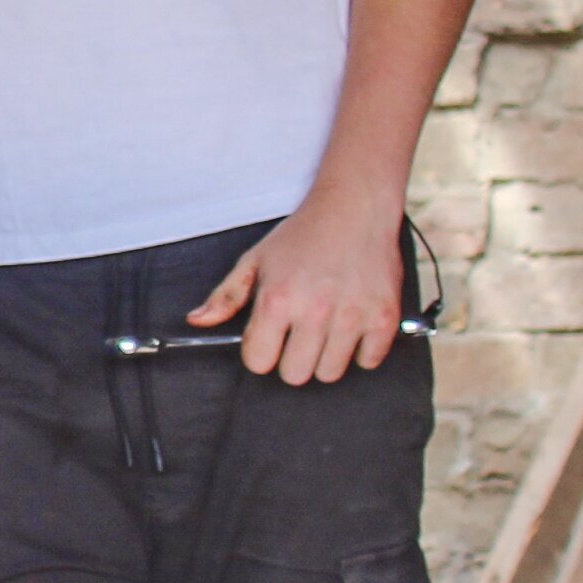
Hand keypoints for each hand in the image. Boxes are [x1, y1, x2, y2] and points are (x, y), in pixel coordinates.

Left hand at [191, 189, 411, 385]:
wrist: (356, 207)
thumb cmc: (304, 234)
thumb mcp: (256, 260)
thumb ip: (226, 296)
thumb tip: (198, 321)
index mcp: (278, 299)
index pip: (258, 362)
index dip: (260, 352)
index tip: (269, 338)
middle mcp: (315, 311)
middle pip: (294, 374)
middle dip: (291, 359)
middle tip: (299, 333)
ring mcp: (352, 316)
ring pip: (330, 373)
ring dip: (325, 357)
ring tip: (326, 327)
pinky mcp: (384, 318)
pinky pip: (368, 362)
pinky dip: (361, 351)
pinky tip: (353, 326)